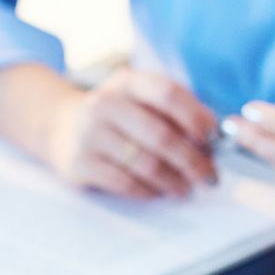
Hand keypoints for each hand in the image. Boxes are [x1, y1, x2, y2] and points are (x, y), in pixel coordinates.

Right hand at [43, 68, 219, 197]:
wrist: (61, 126)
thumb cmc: (116, 115)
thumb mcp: (139, 97)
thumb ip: (173, 110)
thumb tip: (212, 138)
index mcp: (127, 82)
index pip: (168, 94)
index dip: (196, 117)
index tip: (213, 138)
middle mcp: (105, 104)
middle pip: (161, 135)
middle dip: (193, 160)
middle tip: (210, 176)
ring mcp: (89, 134)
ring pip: (145, 164)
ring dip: (174, 181)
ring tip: (187, 188)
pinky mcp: (80, 163)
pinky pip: (125, 183)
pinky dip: (149, 191)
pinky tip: (159, 192)